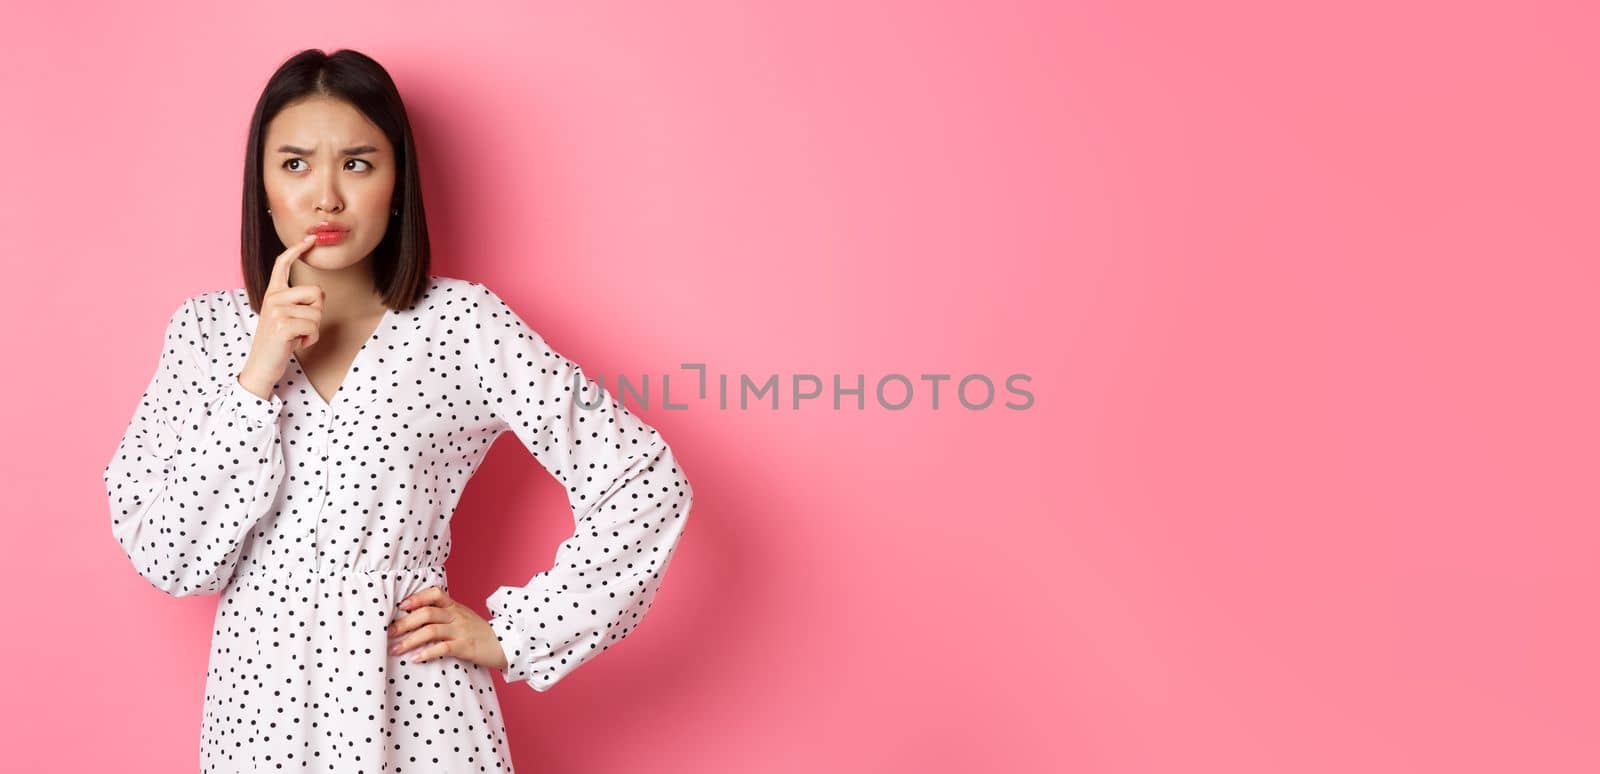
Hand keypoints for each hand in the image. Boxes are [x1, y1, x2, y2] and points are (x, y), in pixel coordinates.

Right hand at [238, 234, 323, 398]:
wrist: (262, 365)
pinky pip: (314, 326)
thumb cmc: (278, 342)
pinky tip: (297, 343)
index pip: (282, 264)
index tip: (309, 239)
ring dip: (313, 329)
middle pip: (317, 292)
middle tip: (301, 327)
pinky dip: (311, 339)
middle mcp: (273, 297)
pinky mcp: (283, 325)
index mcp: (272, 293)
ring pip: (318, 312)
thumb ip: (296, 302)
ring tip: (297, 336)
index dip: (296, 250)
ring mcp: (276, 310)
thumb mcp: (285, 317)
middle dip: (317, 312)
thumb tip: (318, 294)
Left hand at [388, 586, 508, 670]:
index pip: (434, 594)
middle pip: (427, 613)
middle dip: (404, 623)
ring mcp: (461, 631)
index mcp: (455, 606)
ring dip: (409, 640)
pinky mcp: (465, 647)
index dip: (416, 598)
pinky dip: (426, 653)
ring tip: (395, 650)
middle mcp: (457, 616)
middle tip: (389, 633)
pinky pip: (442, 648)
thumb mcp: (463, 617)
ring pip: (431, 631)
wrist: (505, 644)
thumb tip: (415, 617)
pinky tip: (415, 659)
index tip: (401, 606)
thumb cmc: (479, 632)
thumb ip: (444, 614)